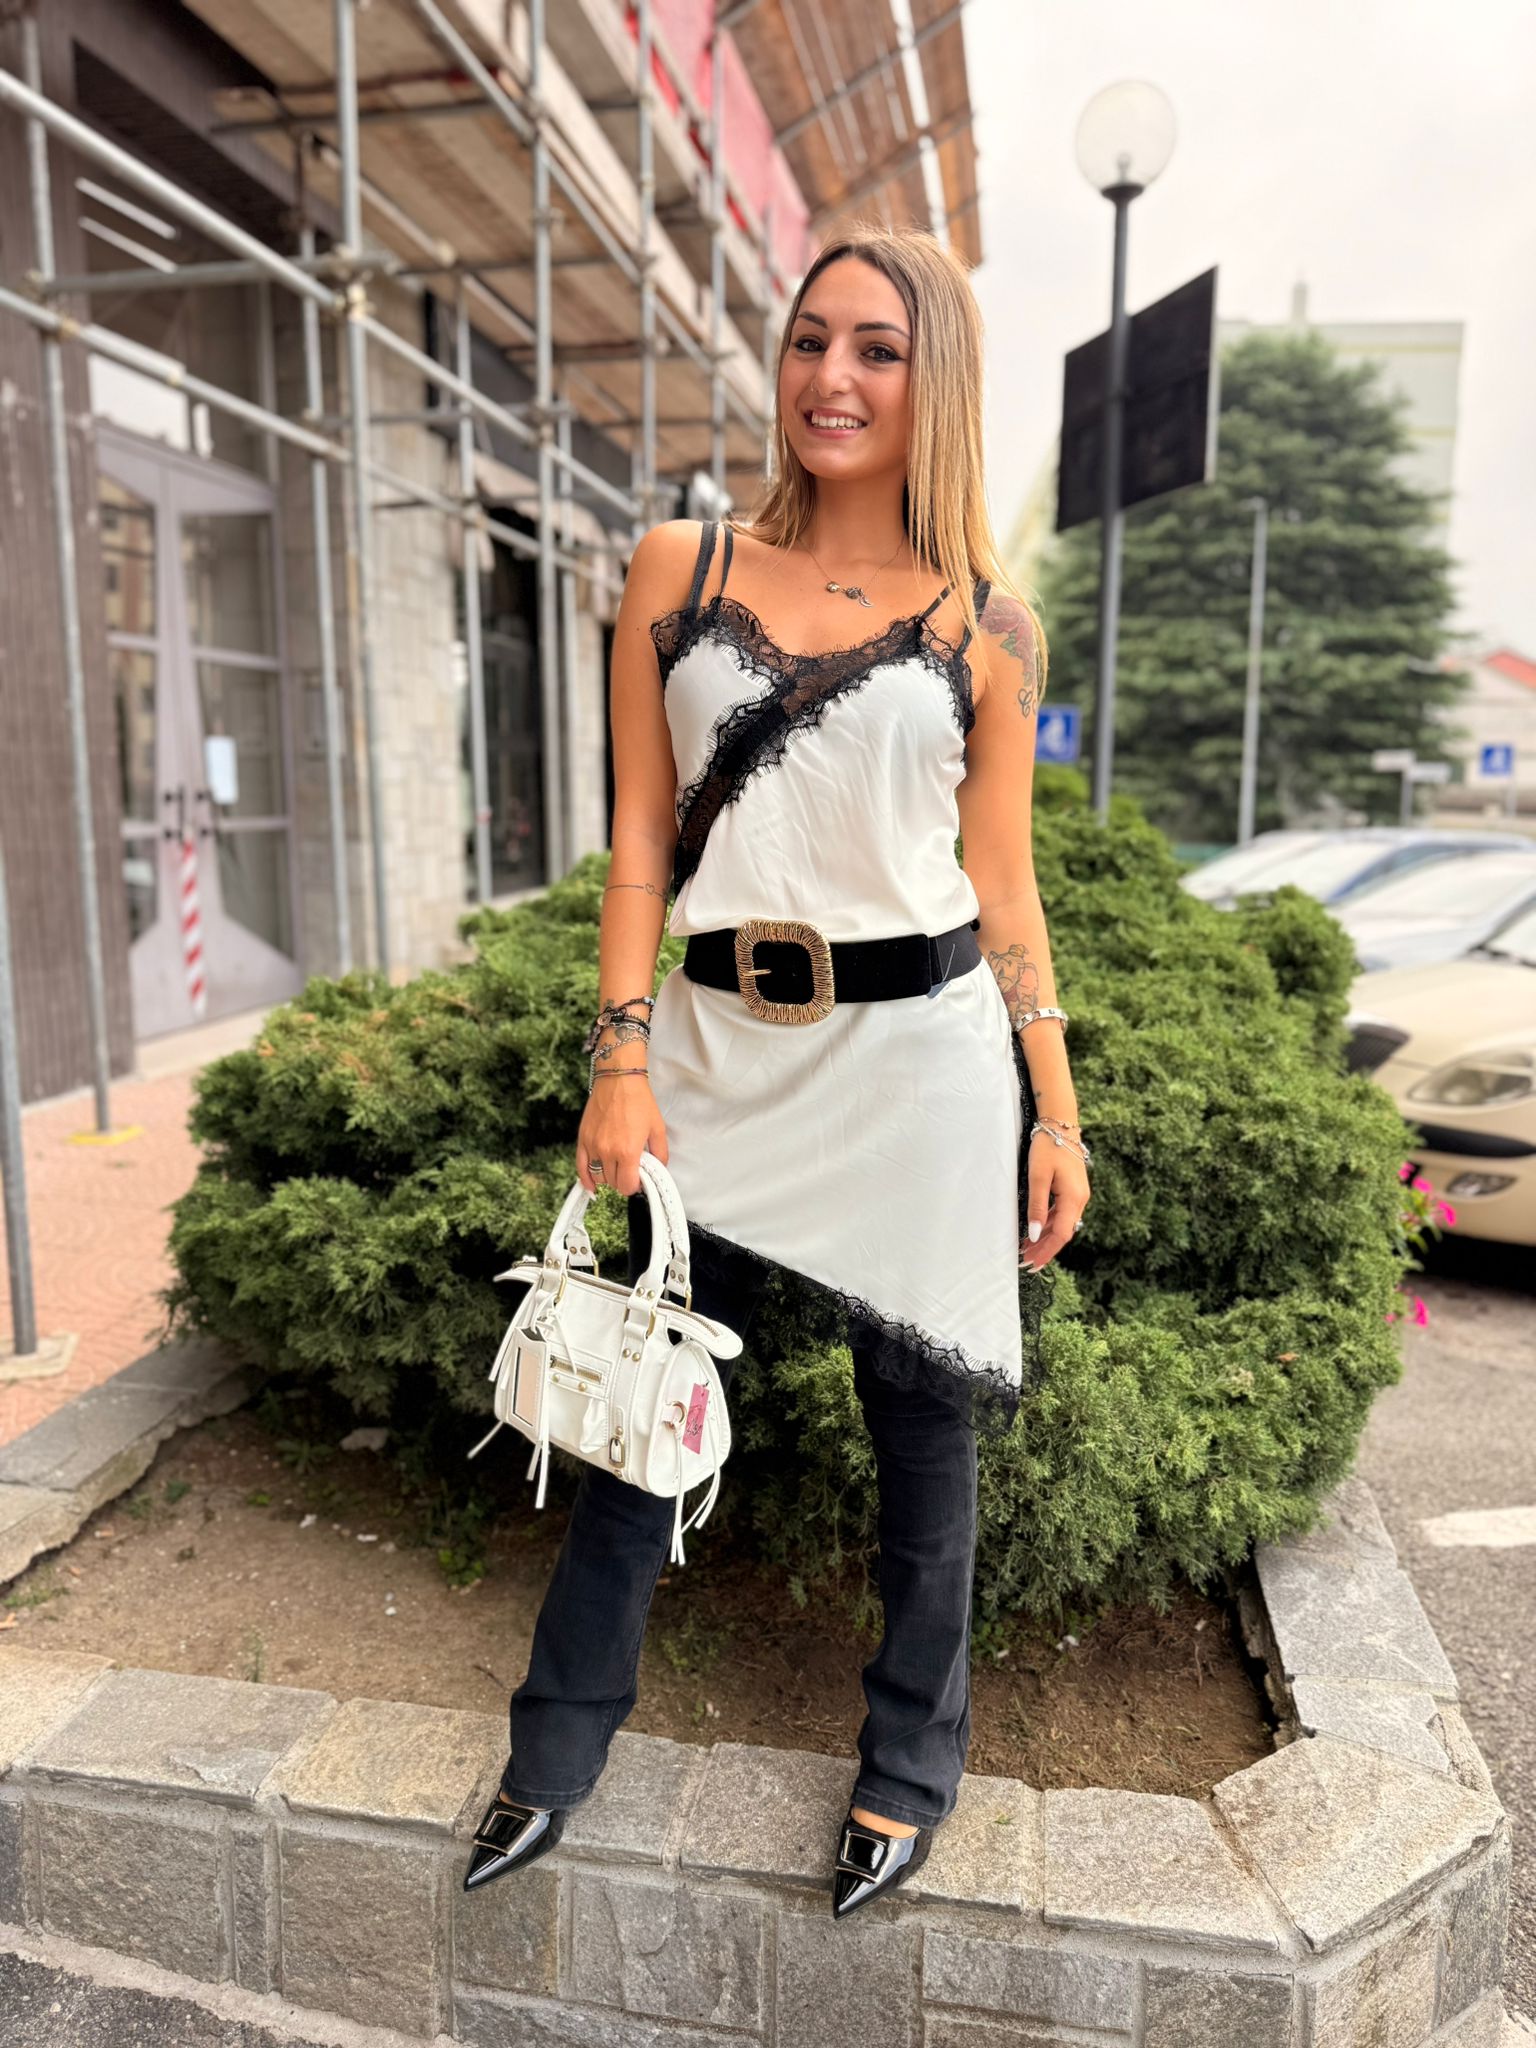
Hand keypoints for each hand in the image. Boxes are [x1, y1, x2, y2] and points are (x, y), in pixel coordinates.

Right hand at [576, 1076, 668, 1196]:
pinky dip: (585, 1178)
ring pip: (598, 1176)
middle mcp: (608, 1151)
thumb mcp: (657, 1128)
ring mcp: (593, 1146)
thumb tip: (659, 1169)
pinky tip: (591, 1185)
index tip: (638, 1181)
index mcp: (627, 1151)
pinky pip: (581, 1166)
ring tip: (617, 1168)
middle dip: (623, 1181)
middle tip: (630, 1171)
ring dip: (608, 1177)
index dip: (634, 1186)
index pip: (627, 1186)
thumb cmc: (638, 1101)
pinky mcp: (583, 1139)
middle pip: (613, 1183)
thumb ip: (660, 1153)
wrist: (618, 1080)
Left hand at [1021, 1129, 1088, 1272]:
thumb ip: (1037, 1207)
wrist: (1061, 1125)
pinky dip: (1049, 1224)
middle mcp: (1080, 1200)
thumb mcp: (1038, 1177)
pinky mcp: (1072, 1190)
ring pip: (1062, 1224)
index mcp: (1074, 1199)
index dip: (1047, 1251)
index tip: (1033, 1264)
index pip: (1061, 1235)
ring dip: (1046, 1238)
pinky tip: (1037, 1229)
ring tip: (1028, 1249)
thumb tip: (1034, 1235)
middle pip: (1063, 1232)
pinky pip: (1062, 1214)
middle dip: (1045, 1248)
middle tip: (1026, 1261)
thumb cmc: (1048, 1148)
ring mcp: (1078, 1195)